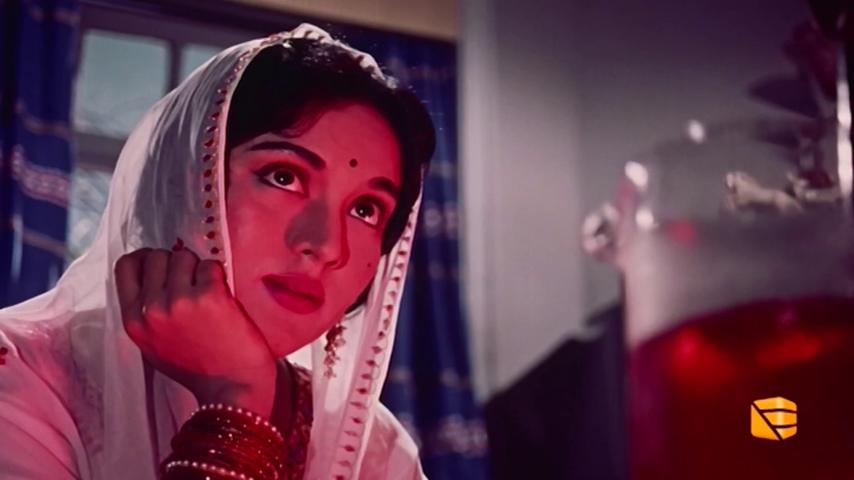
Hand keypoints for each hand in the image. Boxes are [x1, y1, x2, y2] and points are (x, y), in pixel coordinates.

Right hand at [114, 247, 281, 416]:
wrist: (233, 390)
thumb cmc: (198, 369)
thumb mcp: (154, 346)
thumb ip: (146, 314)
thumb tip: (153, 278)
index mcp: (134, 322)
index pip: (126, 266)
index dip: (146, 258)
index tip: (163, 264)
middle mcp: (151, 309)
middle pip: (156, 256)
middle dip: (176, 262)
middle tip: (192, 280)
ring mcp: (179, 301)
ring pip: (184, 256)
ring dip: (199, 268)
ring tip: (208, 291)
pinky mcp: (209, 296)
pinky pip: (210, 265)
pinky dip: (218, 275)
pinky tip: (222, 296)